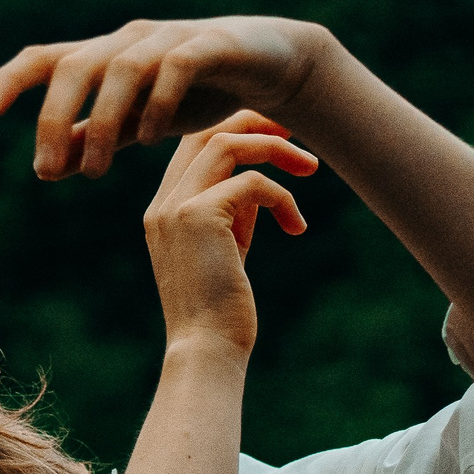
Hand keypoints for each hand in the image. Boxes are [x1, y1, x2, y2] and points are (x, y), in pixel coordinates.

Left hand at [0, 16, 329, 179]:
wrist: (271, 64)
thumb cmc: (197, 92)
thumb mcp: (138, 123)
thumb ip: (95, 139)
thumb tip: (45, 167)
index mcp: (104, 56)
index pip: (44, 59)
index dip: (9, 80)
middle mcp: (128, 40)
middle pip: (74, 65)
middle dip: (54, 118)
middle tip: (48, 170)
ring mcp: (170, 38)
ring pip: (121, 68)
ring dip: (103, 122)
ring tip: (95, 173)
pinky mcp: (211, 44)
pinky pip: (176, 67)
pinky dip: (157, 103)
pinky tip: (150, 140)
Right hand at [143, 112, 315, 355]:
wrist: (206, 350)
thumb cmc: (221, 312)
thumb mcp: (225, 253)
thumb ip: (233, 216)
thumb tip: (260, 187)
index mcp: (164, 211)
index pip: (194, 148)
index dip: (238, 132)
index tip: (278, 138)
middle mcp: (163, 204)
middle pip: (208, 132)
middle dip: (256, 123)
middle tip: (298, 134)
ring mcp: (176, 208)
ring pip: (228, 144)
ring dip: (276, 149)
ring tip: (311, 168)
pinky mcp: (198, 217)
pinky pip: (252, 182)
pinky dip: (283, 198)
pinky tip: (297, 227)